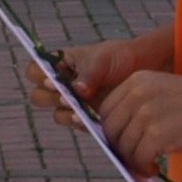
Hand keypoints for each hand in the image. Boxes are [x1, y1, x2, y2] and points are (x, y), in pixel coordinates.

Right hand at [27, 34, 173, 124]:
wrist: (145, 69)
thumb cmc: (119, 57)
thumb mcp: (102, 59)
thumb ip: (88, 73)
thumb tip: (77, 90)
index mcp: (60, 65)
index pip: (36, 70)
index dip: (38, 76)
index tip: (51, 79)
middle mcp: (63, 85)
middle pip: (39, 96)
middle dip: (48, 97)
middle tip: (64, 96)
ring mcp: (75, 103)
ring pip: (57, 114)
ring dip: (64, 113)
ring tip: (77, 111)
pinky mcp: (88, 117)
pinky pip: (76, 124)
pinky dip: (79, 122)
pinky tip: (85, 120)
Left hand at [94, 69, 181, 173]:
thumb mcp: (162, 91)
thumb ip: (139, 105)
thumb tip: (117, 135)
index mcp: (136, 80)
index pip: (106, 110)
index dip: (111, 131)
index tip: (122, 143)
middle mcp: (137, 94)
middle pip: (111, 129)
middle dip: (119, 148)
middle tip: (133, 158)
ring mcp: (147, 114)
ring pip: (124, 147)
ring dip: (133, 161)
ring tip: (147, 165)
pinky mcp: (158, 135)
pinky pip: (139, 158)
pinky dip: (144, 167)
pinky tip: (154, 169)